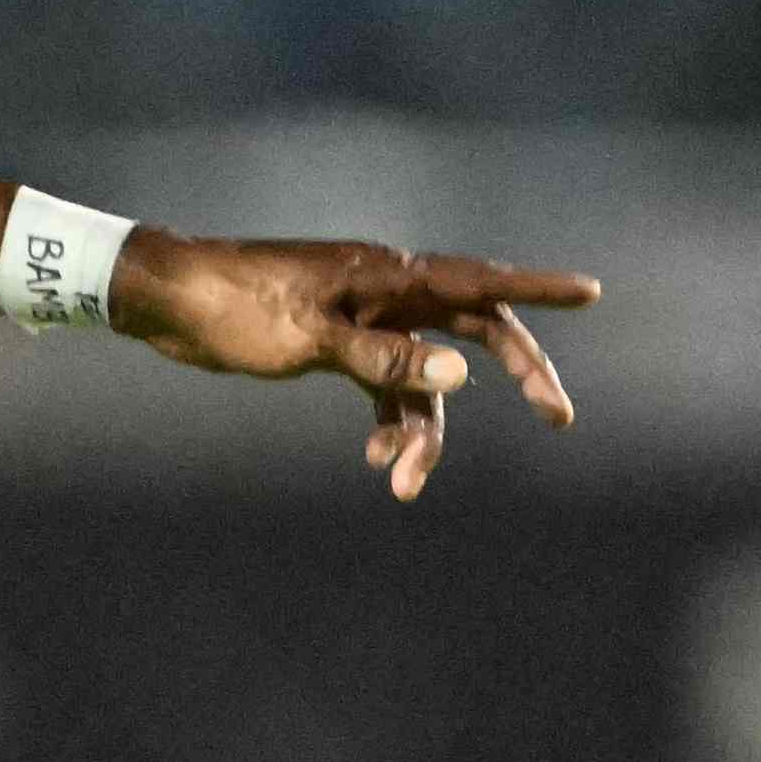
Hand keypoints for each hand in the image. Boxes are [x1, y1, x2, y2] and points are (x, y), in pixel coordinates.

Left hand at [114, 233, 598, 501]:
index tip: (593, 292)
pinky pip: (385, 386)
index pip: (482, 282)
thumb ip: (384, 358)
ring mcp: (366, 318)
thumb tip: (460, 375)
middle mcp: (388, 290)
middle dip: (518, 374)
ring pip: (424, 376)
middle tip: (558, 417)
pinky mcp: (337, 344)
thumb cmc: (236, 307)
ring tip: (403, 486)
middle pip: (476, 330)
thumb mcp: (312, 339)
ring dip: (424, 430)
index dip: (541, 288)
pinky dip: (388, 423)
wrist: (168, 300)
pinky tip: (376, 462)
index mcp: (390, 275)